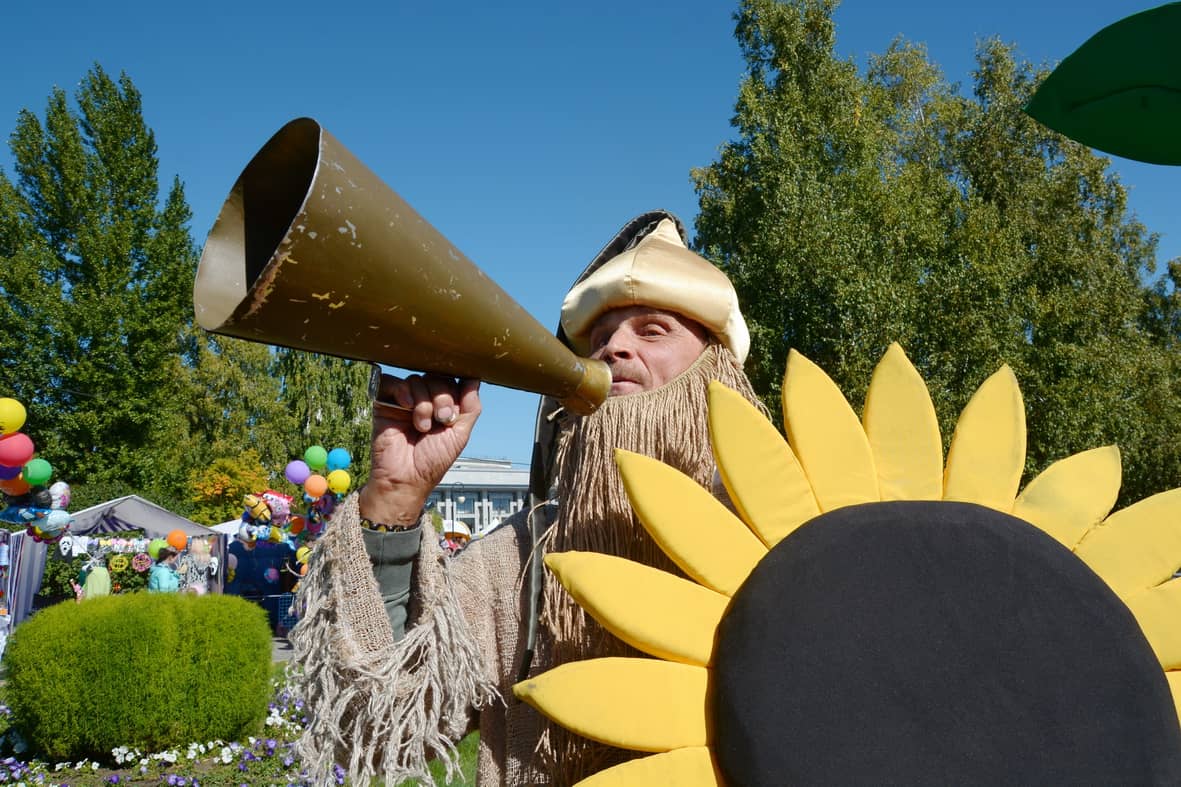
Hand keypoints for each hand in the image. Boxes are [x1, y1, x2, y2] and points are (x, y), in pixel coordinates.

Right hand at [359, 372, 481, 525]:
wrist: (406, 478)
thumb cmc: (432, 461)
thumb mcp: (460, 434)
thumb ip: (471, 407)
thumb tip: (475, 378)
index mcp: (443, 405)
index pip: (452, 381)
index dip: (455, 393)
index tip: (453, 415)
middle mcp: (425, 400)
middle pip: (436, 378)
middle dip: (442, 397)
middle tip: (440, 420)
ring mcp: (405, 400)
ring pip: (417, 379)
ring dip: (423, 402)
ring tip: (421, 426)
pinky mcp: (385, 403)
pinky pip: (392, 382)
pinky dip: (402, 390)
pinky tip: (406, 406)